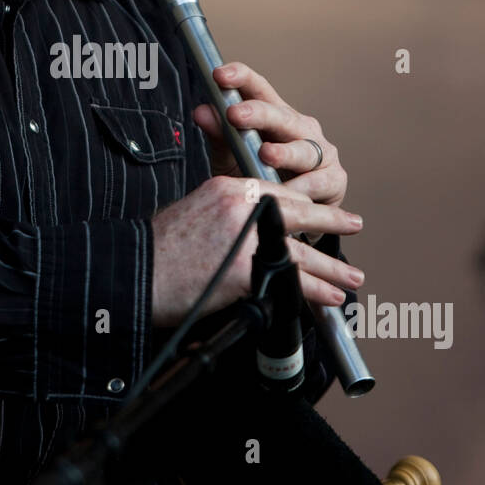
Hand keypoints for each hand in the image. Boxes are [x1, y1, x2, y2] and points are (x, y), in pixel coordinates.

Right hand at [151, 175, 363, 326]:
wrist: (131, 271)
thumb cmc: (153, 251)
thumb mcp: (189, 213)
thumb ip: (222, 216)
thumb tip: (241, 234)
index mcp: (227, 189)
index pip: (277, 192)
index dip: (303, 203)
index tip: (318, 208)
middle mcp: (241, 206)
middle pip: (298, 212)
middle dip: (329, 220)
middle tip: (353, 223)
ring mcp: (245, 237)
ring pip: (301, 250)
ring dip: (331, 265)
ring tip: (352, 276)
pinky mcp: (244, 269)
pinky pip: (291, 280)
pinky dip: (316, 290)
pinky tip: (331, 295)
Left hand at [192, 62, 350, 241]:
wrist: (284, 218)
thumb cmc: (259, 180)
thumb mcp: (232, 160)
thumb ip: (220, 136)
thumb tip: (201, 111)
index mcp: (274, 117)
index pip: (258, 89)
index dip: (241, 78)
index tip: (219, 74)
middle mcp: (300, 128)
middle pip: (281, 116)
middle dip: (258, 113)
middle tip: (234, 114)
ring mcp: (321, 152)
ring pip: (303, 148)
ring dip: (284, 152)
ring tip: (266, 154)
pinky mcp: (334, 179)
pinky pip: (318, 182)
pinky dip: (301, 188)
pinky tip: (287, 192)